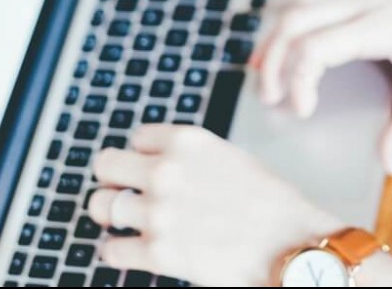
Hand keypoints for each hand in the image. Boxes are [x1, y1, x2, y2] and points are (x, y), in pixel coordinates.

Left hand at [88, 125, 340, 285]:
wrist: (291, 245)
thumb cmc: (271, 204)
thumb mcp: (229, 158)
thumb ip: (191, 158)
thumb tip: (162, 164)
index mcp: (187, 142)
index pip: (137, 138)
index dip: (143, 155)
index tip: (148, 168)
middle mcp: (166, 172)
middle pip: (105, 165)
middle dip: (114, 179)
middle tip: (124, 192)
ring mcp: (157, 213)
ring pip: (101, 206)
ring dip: (113, 215)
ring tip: (129, 223)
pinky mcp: (156, 253)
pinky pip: (110, 250)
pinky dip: (119, 252)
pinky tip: (136, 250)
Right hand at [253, 0, 391, 174]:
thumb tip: (388, 165)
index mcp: (378, 26)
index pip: (315, 50)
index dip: (299, 82)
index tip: (303, 112)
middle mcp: (365, 1)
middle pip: (297, 24)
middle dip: (275, 62)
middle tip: (270, 97)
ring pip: (304, 3)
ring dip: (277, 32)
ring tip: (259, 65)